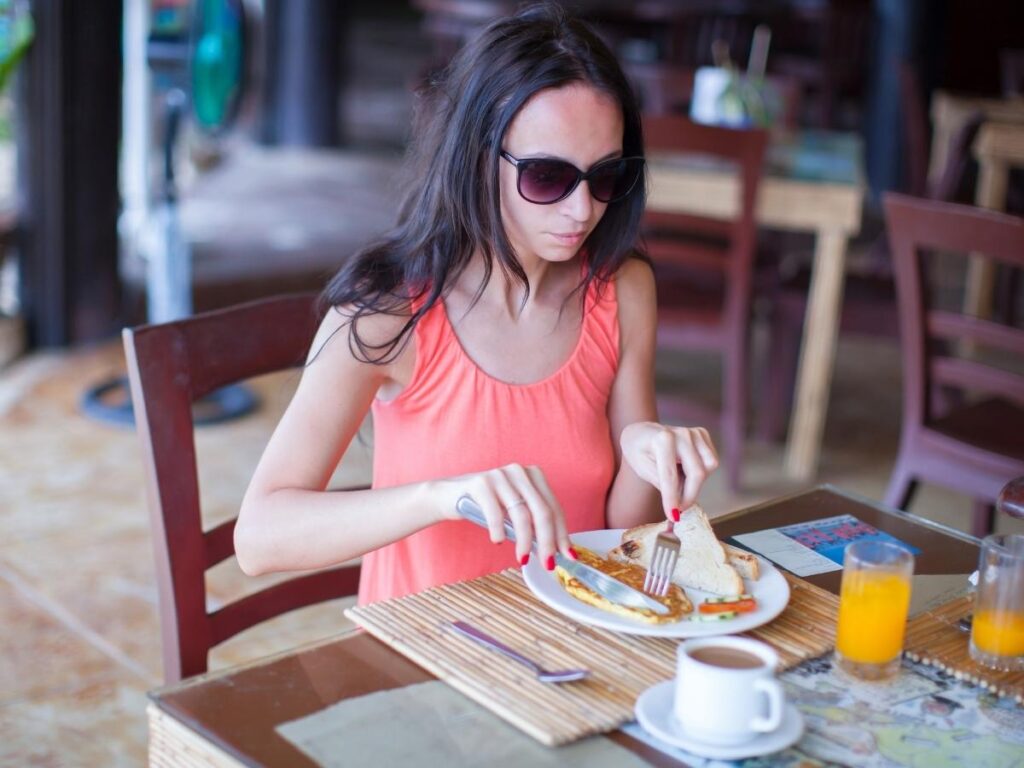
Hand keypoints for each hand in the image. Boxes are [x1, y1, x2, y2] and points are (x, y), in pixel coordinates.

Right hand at [434, 463, 573, 569]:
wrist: (447, 495)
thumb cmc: (484, 506)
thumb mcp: (512, 511)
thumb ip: (533, 523)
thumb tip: (555, 551)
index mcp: (533, 476)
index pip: (554, 508)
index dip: (562, 534)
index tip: (568, 556)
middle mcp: (519, 472)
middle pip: (542, 512)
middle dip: (548, 541)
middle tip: (548, 563)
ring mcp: (500, 475)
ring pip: (522, 514)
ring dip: (525, 541)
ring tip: (522, 558)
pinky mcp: (480, 483)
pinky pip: (496, 513)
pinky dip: (499, 531)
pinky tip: (498, 540)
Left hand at [620, 422, 718, 518]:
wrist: (642, 432)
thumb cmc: (639, 451)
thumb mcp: (642, 470)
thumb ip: (662, 484)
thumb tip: (680, 502)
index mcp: (662, 440)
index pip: (671, 475)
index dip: (673, 498)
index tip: (674, 516)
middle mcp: (682, 433)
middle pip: (697, 472)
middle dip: (690, 495)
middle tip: (679, 509)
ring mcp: (694, 432)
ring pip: (709, 467)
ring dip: (697, 482)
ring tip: (680, 482)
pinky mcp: (703, 434)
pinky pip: (711, 460)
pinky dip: (701, 471)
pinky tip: (686, 470)